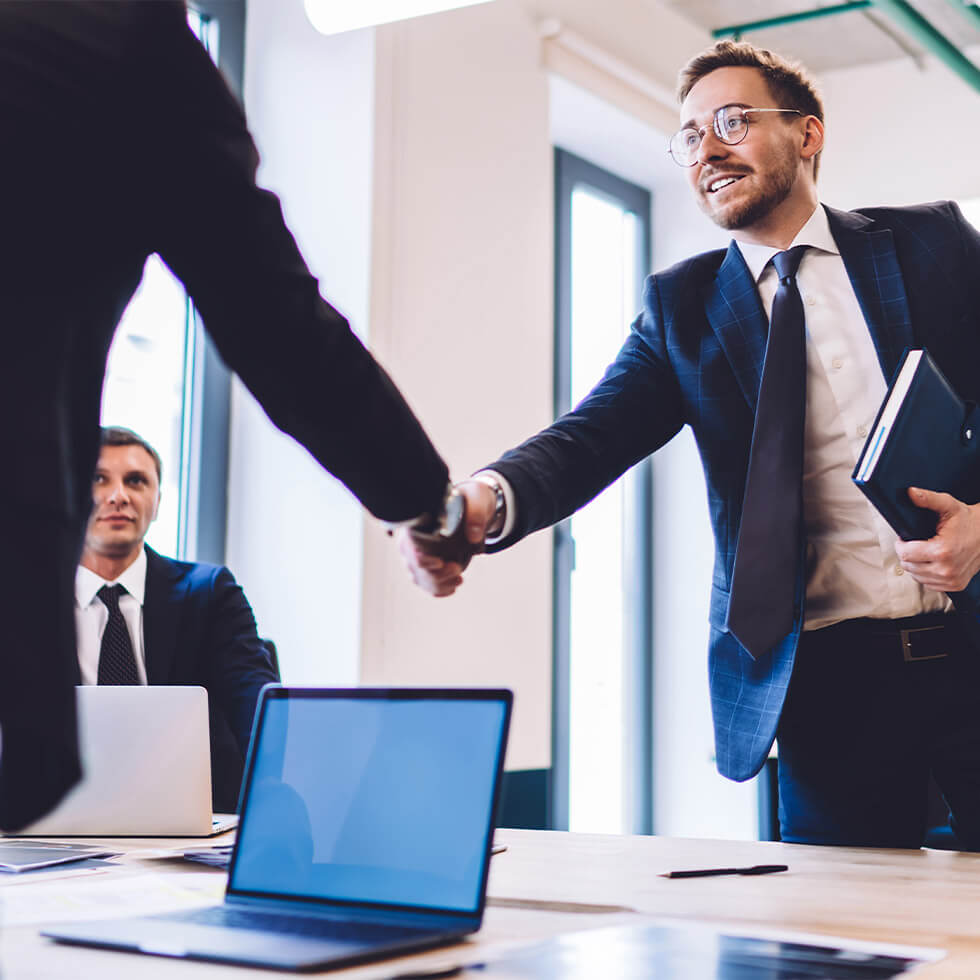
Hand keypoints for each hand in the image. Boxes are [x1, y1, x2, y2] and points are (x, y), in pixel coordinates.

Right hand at [396, 480, 496, 596]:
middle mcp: (412, 539)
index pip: (408, 547)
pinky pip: (427, 583)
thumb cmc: (471, 500)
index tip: (440, 562)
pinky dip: (439, 589)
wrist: (476, 507)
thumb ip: (475, 513)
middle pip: (414, 566)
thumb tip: (473, 536)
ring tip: (458, 578)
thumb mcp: (476, 499)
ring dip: (439, 584)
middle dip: (436, 574)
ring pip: (420, 578)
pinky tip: (453, 586)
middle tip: (457, 568)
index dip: (421, 559)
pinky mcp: (428, 564)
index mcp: (417, 522)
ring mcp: (418, 553)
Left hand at [894, 488, 979, 591]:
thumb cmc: (969, 521)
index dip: (901, 544)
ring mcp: (952, 580)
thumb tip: (911, 492)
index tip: (905, 538)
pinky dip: (926, 575)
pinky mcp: (956, 585)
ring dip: (915, 565)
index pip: (905, 554)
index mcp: (942, 551)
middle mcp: (947, 569)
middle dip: (907, 554)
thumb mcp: (949, 505)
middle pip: (908, 566)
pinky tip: (931, 562)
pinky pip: (929, 584)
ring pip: (916, 577)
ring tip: (922, 552)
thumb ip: (928, 499)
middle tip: (914, 544)